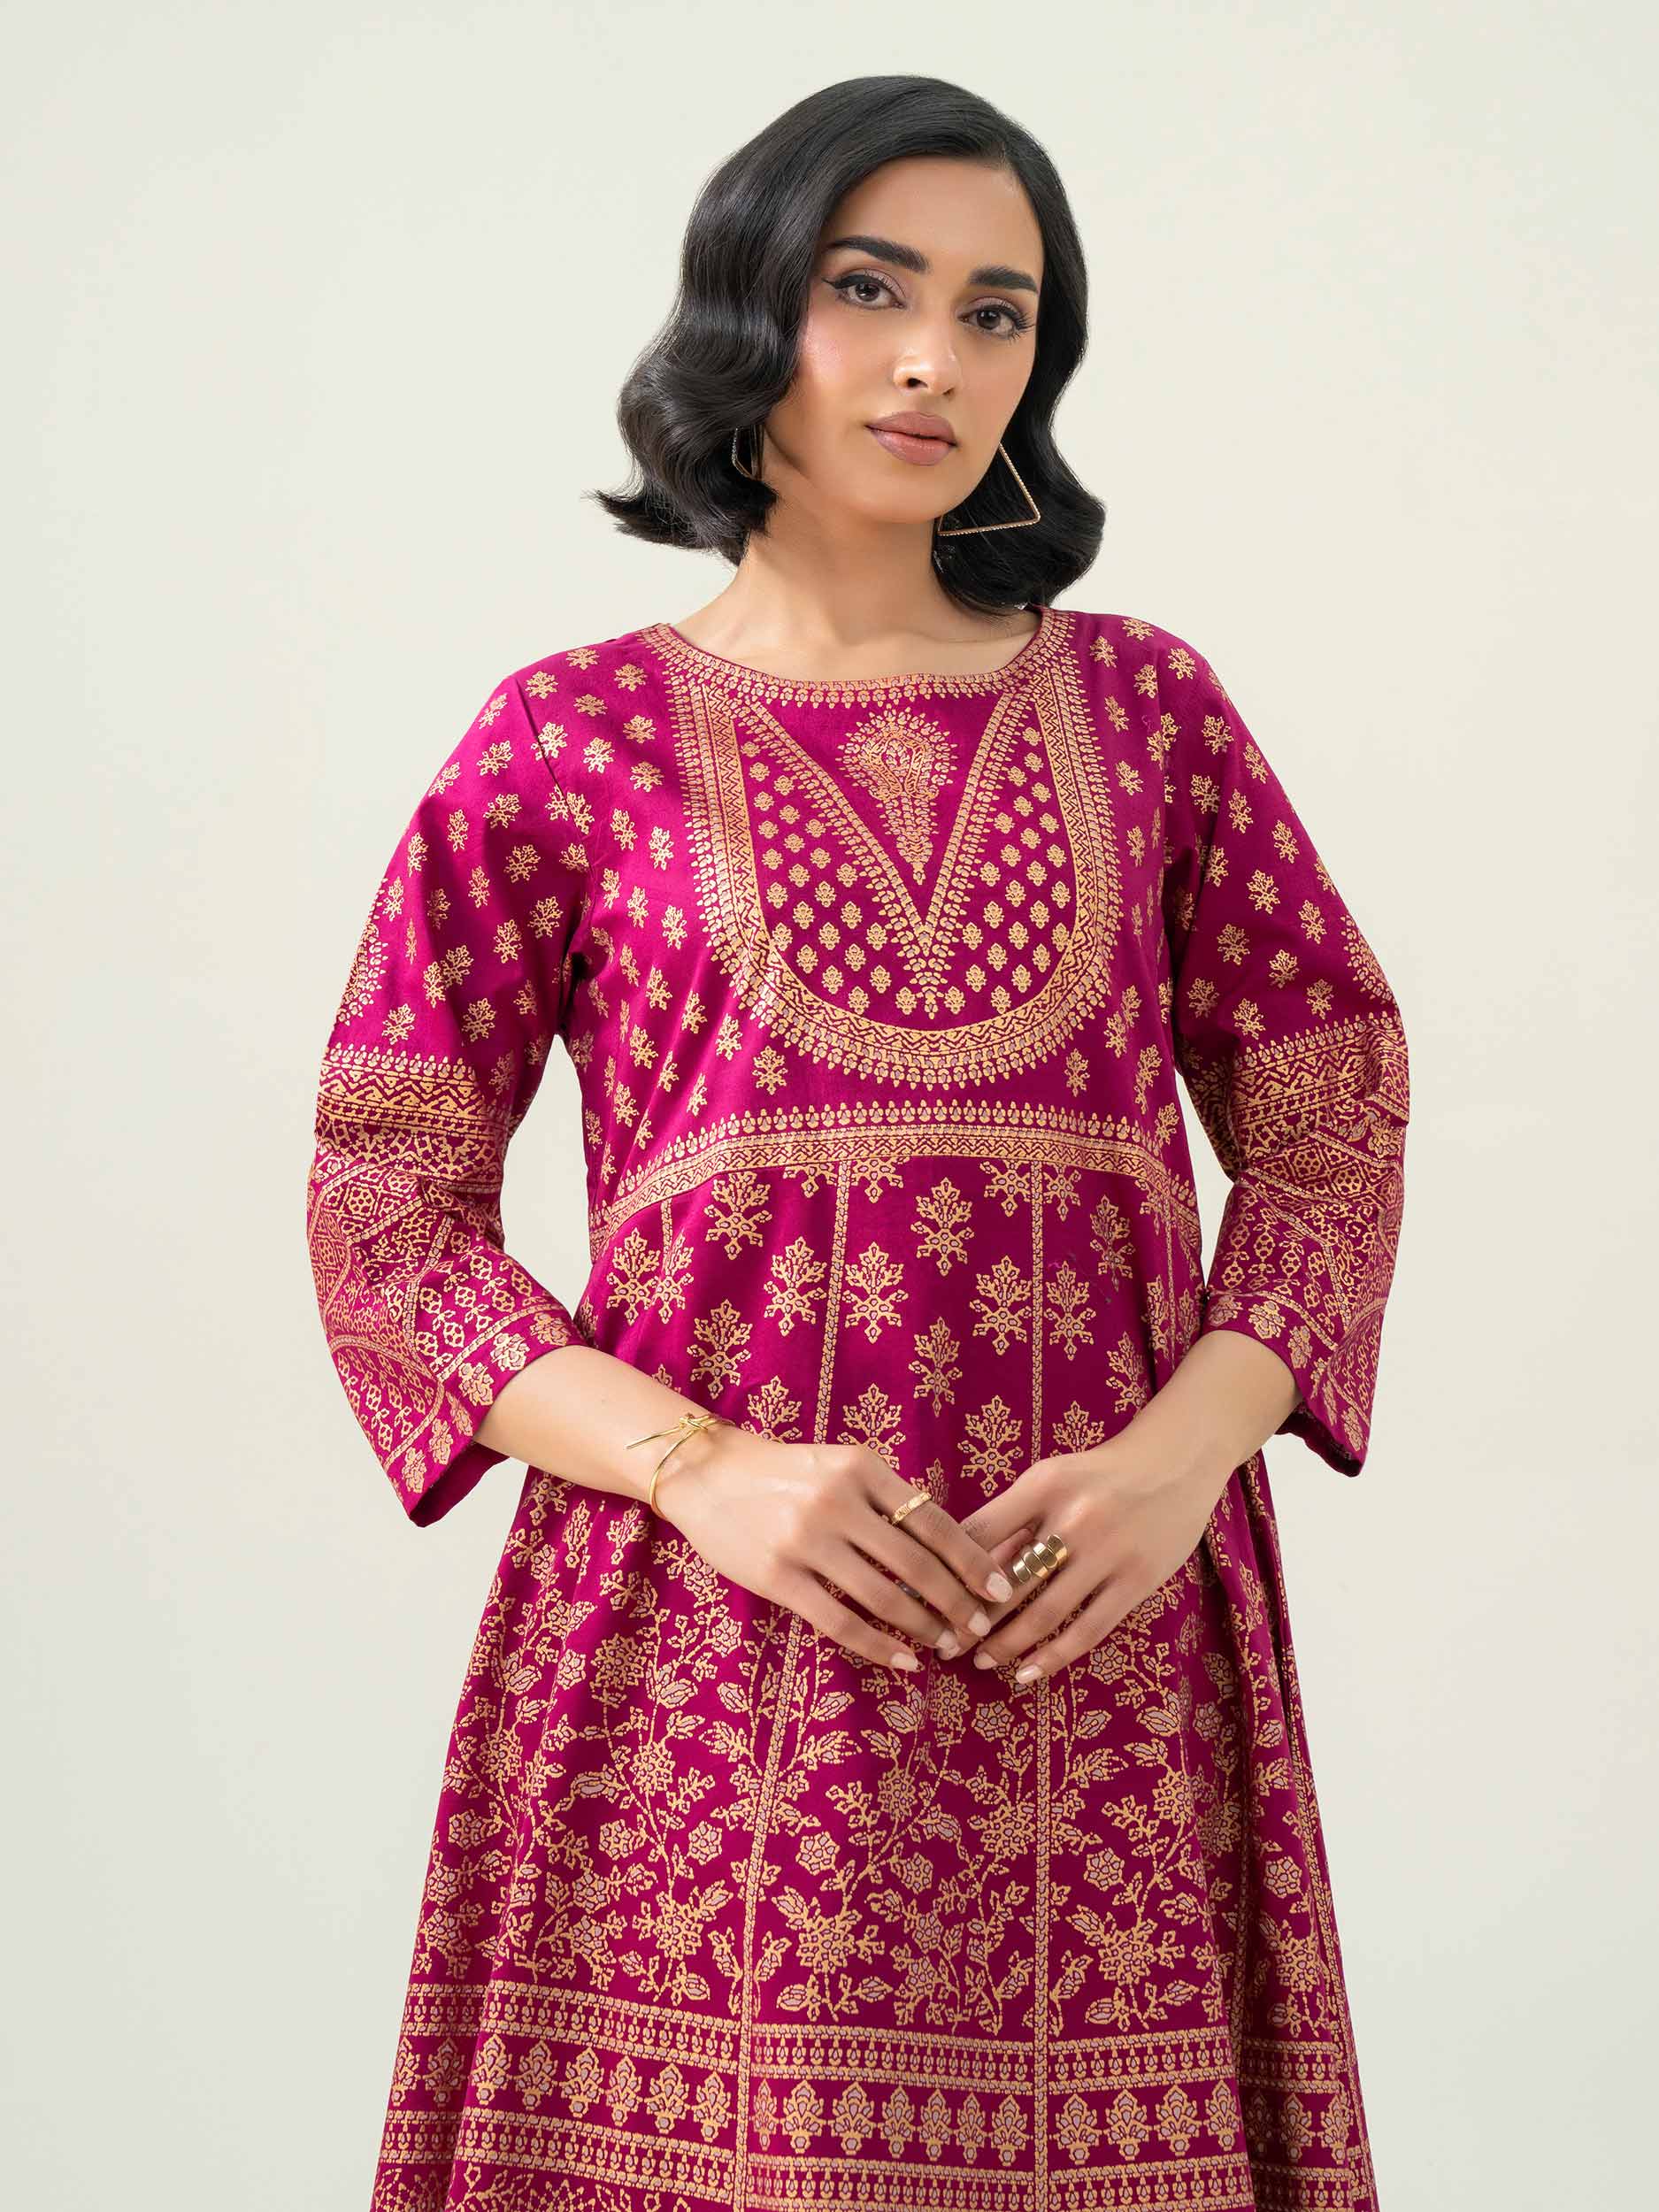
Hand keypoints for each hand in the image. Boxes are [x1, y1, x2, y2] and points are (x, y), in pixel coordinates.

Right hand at [653, 1423, 1014, 1674]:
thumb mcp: (841, 1465)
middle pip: (915, 1565)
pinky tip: (901, 1661)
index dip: (972, 1561)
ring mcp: (806, 1541)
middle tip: (978, 1629)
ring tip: (945, 1646)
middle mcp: (838, 1502)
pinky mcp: (778, 1577)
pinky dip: (877, 1647)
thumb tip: (945, 1545)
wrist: (708, 1474)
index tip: (1000, 1589)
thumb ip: (886, 1497)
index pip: (933, 1521)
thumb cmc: (785, 1473)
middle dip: (956, 1603)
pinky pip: (839, 1622)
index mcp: (862, 1468)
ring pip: (883, 1597)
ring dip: (922, 1628)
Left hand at [951, 1435, 1233, 1683]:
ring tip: (980, 1661)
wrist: (1176, 1463)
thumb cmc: (1098, 1475)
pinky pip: (1088, 1630)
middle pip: (1008, 1582)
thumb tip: (966, 1576)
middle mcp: (1074, 1518)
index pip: (979, 1533)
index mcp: (1043, 1485)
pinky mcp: (1137, 1581)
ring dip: (1006, 1645)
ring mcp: (1108, 1552)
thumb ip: (1012, 1524)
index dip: (947, 1572)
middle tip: (944, 1645)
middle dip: (970, 1620)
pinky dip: (1053, 1656)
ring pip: (1045, 1614)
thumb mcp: (1050, 1481)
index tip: (920, 1599)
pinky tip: (1027, 1673)